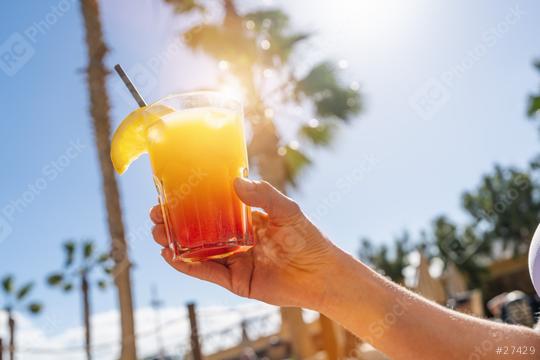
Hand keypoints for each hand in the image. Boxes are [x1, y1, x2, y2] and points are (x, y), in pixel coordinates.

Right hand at [150, 178, 338, 309]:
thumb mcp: (286, 211)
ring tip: (157, 234)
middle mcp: (235, 239)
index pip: (212, 208)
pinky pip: (207, 273)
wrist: (321, 274)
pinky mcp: (234, 281)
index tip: (170, 193)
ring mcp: (233, 260)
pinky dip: (188, 266)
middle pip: (199, 231)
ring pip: (198, 252)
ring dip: (175, 243)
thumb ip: (264, 196)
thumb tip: (235, 181)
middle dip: (175, 224)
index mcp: (245, 220)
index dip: (191, 202)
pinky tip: (171, 255)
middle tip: (156, 215)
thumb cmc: (307, 238)